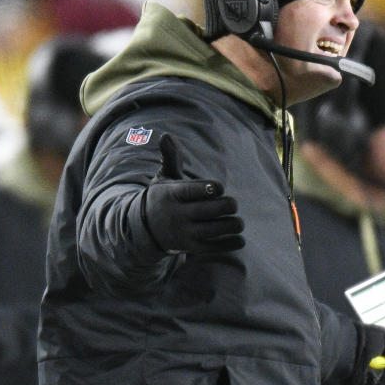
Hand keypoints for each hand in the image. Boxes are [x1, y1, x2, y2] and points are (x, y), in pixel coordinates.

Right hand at [144, 135, 243, 253]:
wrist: (145, 229)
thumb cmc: (162, 197)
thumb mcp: (163, 177)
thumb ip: (170, 158)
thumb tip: (166, 136)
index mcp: (172, 194)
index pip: (195, 190)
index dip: (213, 188)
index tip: (219, 187)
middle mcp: (177, 215)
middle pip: (210, 210)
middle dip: (228, 205)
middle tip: (232, 204)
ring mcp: (184, 233)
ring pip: (216, 230)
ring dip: (233, 224)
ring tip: (237, 221)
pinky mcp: (191, 248)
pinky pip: (216, 248)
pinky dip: (232, 243)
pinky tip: (239, 237)